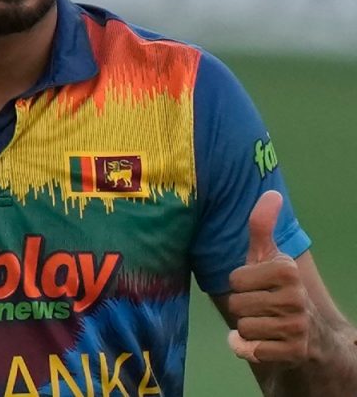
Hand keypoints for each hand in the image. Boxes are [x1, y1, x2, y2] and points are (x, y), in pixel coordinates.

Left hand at [227, 190, 315, 365]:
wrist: (309, 334)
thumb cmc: (277, 288)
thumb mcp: (268, 256)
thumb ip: (262, 226)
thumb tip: (272, 192)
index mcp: (287, 270)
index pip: (234, 279)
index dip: (240, 283)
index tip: (257, 284)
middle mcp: (296, 297)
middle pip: (236, 304)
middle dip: (242, 307)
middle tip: (261, 306)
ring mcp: (297, 326)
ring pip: (243, 327)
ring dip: (247, 327)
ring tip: (265, 322)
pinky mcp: (293, 351)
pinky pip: (251, 350)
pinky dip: (248, 348)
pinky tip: (262, 343)